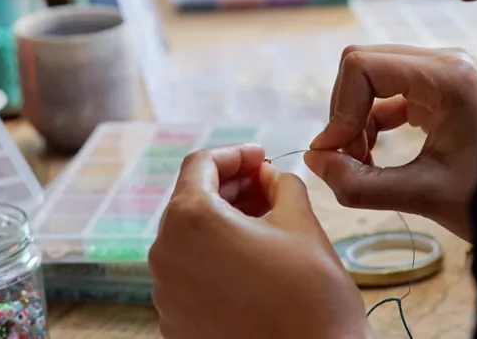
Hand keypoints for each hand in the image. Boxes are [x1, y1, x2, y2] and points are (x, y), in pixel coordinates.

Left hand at [149, 144, 371, 338]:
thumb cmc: (311, 296)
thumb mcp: (301, 222)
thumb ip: (279, 184)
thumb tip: (267, 175)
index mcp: (190, 220)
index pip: (200, 165)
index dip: (234, 154)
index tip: (261, 157)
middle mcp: (165, 253)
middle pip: (191, 201)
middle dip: (230, 188)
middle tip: (268, 186)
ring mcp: (166, 292)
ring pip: (189, 239)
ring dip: (223, 223)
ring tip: (265, 222)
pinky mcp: (175, 322)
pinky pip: (189, 274)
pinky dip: (214, 258)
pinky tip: (250, 260)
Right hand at [304, 45, 476, 240]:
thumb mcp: (424, 196)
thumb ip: (360, 184)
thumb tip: (314, 161)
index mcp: (447, 77)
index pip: (362, 66)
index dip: (339, 108)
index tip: (333, 151)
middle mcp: (444, 63)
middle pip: (361, 64)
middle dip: (344, 113)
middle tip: (346, 158)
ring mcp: (441, 73)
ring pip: (370, 78)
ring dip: (354, 119)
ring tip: (359, 162)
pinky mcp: (438, 90)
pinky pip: (385, 93)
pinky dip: (369, 122)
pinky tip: (370, 156)